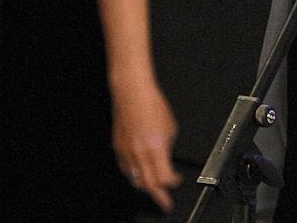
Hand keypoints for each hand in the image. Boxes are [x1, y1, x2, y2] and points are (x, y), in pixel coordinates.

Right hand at [111, 80, 181, 211]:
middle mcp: (140, 153)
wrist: (132, 93)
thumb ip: (168, 148)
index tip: (177, 181)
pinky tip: (140, 174)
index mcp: (155, 148)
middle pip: (149, 185)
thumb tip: (167, 159)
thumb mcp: (170, 128)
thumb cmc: (152, 105)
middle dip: (159, 196)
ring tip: (154, 190)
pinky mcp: (118, 148)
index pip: (165, 178)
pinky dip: (134, 175)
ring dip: (146, 186)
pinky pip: (126, 169)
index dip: (173, 182)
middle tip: (165, 203)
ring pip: (135, 179)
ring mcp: (127, 152)